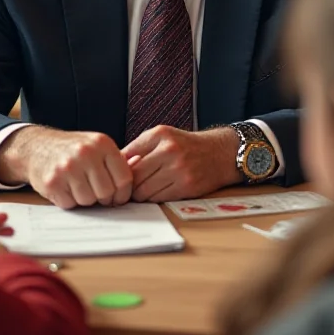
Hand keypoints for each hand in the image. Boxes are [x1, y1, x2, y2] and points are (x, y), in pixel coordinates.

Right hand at [0, 126, 132, 209]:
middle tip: (95, 191)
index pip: (124, 178)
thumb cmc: (72, 150)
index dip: (123, 193)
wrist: (37, 147)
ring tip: (78, 185)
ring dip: (84, 199)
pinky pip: (70, 204)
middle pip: (107, 192)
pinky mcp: (52, 181)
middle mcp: (86, 153)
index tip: (117, 196)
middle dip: (103, 198)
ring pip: (89, 200)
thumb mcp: (96, 146)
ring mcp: (68, 167)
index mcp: (102, 143)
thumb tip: (140, 167)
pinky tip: (65, 187)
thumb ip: (116, 160)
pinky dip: (69, 201)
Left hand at [121, 125, 241, 201]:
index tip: (117, 175)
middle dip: (128, 185)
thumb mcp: (162, 136)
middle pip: (134, 177)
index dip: (119, 169)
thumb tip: (114, 166)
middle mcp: (170, 151)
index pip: (127, 156)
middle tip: (128, 188)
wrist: (219, 153)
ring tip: (144, 188)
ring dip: (140, 194)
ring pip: (144, 192)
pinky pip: (158, 199)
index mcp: (160, 135)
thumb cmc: (185, 145)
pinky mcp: (187, 187)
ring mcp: (179, 170)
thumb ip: (138, 148)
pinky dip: (154, 198)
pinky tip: (158, 191)